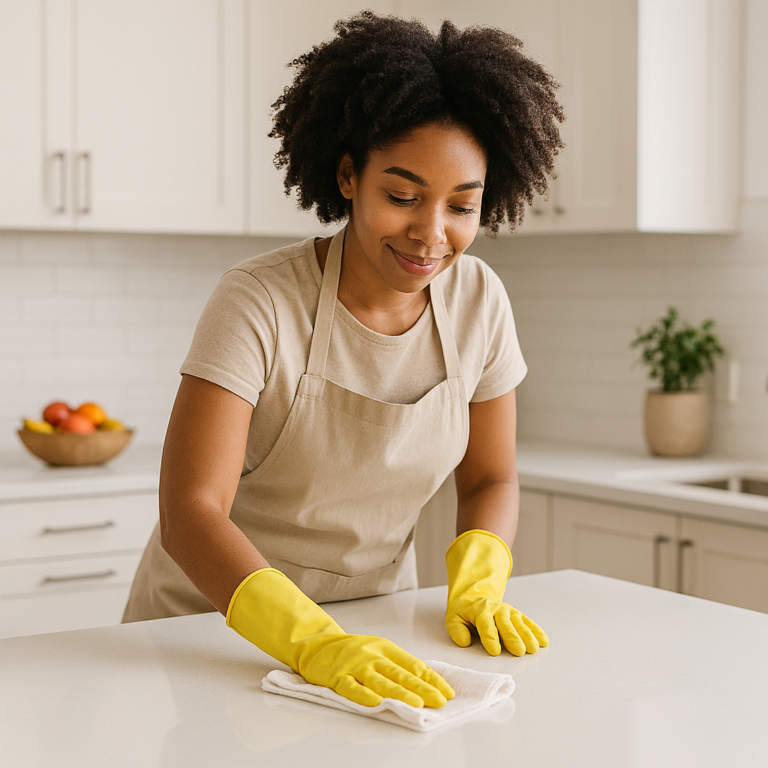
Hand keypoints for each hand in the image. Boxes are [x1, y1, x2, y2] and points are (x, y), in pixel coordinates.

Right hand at [298, 633, 453, 707]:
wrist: (318, 644)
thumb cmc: (353, 650)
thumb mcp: (378, 650)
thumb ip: (398, 665)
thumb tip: (426, 683)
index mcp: (386, 648)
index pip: (413, 665)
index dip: (431, 679)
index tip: (448, 692)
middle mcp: (372, 655)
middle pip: (400, 674)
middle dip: (422, 688)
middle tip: (440, 701)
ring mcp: (355, 666)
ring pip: (380, 681)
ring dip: (400, 693)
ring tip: (417, 704)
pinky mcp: (338, 677)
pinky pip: (352, 687)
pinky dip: (364, 695)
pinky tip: (376, 703)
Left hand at [445, 529, 548, 655]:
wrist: (475, 596)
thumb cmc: (464, 612)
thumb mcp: (453, 619)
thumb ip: (457, 631)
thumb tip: (465, 642)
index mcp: (480, 610)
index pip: (485, 624)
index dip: (490, 638)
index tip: (495, 651)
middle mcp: (496, 609)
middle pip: (505, 624)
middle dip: (512, 638)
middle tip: (519, 652)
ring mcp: (509, 611)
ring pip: (519, 623)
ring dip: (527, 635)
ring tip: (533, 649)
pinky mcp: (517, 615)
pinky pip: (528, 622)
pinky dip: (536, 631)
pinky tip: (543, 641)